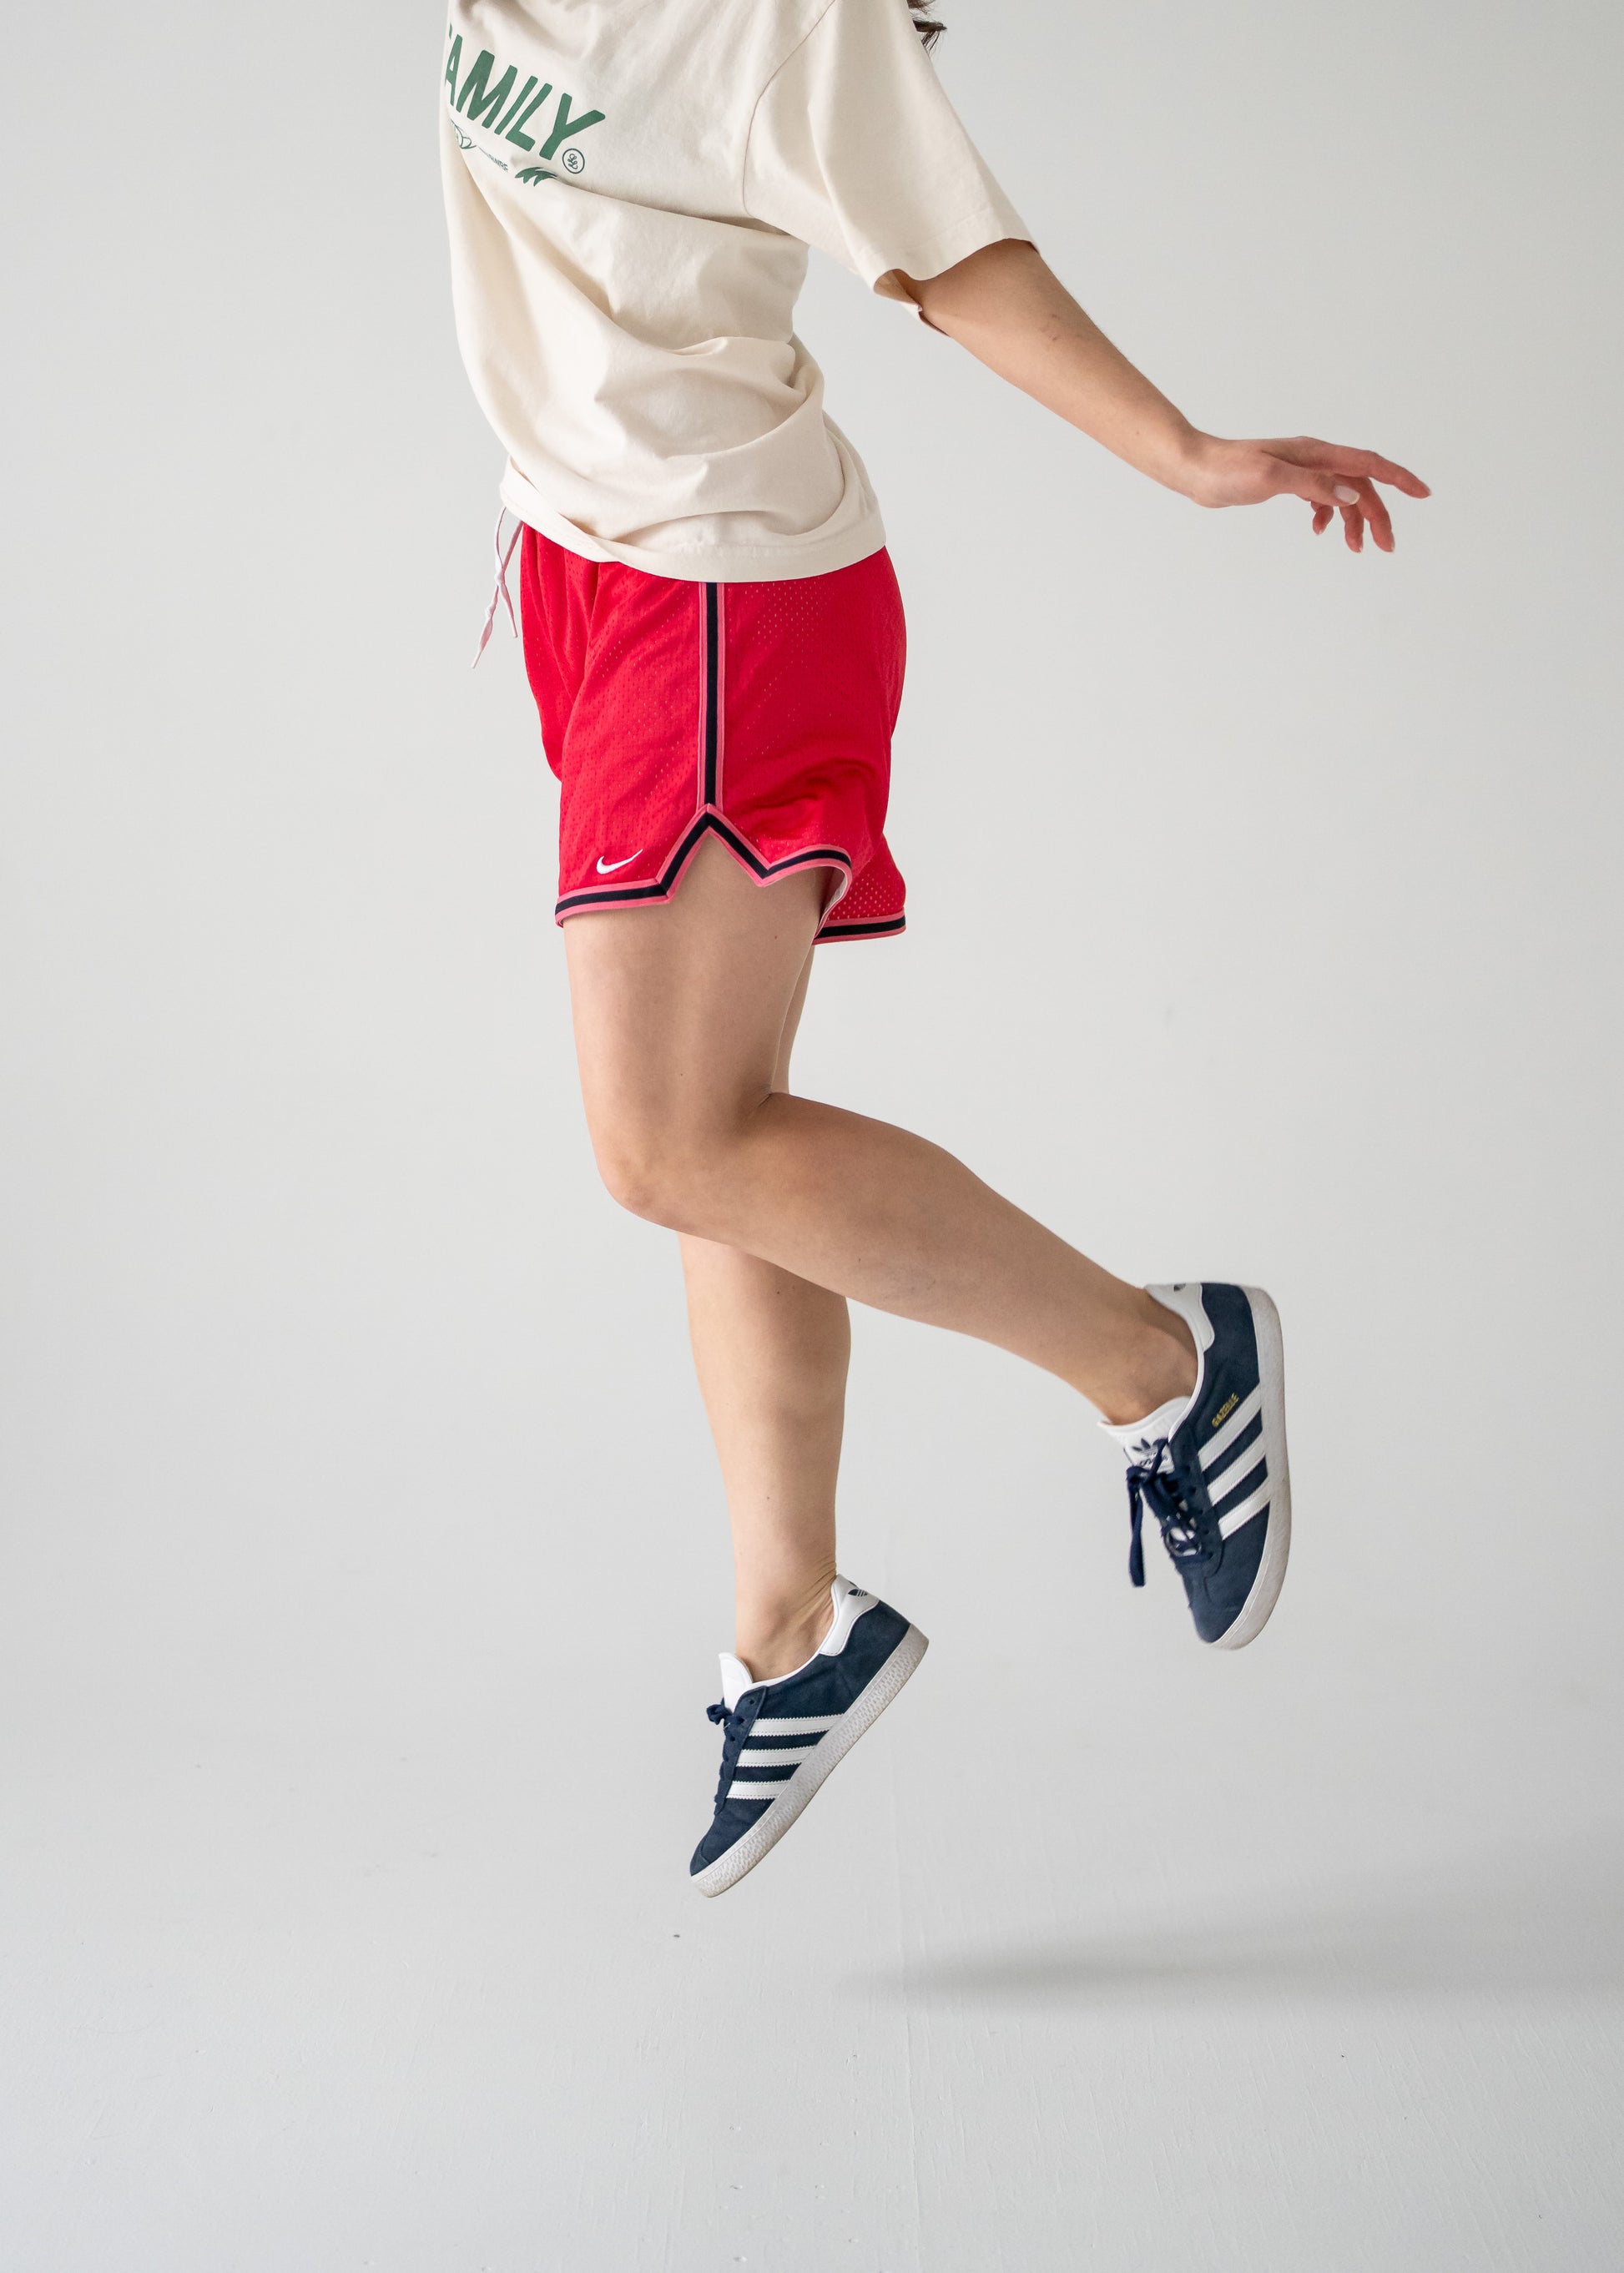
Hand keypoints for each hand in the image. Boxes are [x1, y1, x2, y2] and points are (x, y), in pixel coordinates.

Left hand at [1183, 433, 1429, 552]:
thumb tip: (1349, 494)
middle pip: (1360, 486)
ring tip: (1356, 548)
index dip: (1398, 479)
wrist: (1196, 470)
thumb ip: (1311, 485)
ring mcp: (1302, 470)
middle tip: (1386, 547)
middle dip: (1378, 515)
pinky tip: (1320, 531)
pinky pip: (1322, 497)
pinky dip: (1329, 515)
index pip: (1368, 464)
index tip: (1423, 494)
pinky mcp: (1288, 482)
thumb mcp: (1270, 477)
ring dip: (1354, 520)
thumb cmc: (1227, 470)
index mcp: (1316, 453)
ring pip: (1342, 494)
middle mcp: (1314, 458)